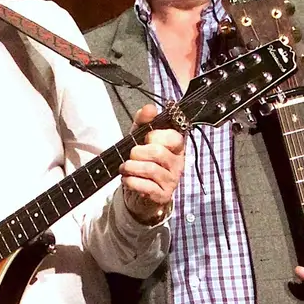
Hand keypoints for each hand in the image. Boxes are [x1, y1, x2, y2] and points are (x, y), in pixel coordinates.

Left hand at [121, 104, 185, 223]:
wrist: (139, 192)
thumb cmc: (142, 162)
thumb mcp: (139, 138)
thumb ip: (143, 121)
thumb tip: (150, 108)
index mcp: (176, 147)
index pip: (173, 137)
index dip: (155, 136)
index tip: (145, 139)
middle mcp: (178, 163)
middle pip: (158, 152)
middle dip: (137, 153)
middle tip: (131, 156)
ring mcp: (172, 180)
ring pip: (151, 169)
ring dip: (131, 167)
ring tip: (125, 168)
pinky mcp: (163, 195)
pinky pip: (146, 186)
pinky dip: (131, 182)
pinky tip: (127, 180)